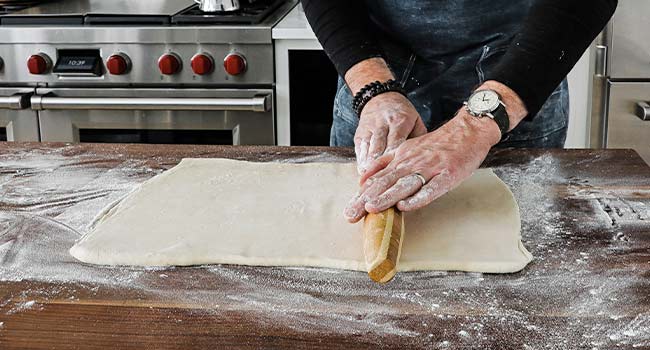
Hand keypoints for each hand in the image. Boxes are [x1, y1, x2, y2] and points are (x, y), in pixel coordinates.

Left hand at [343, 110, 500, 222]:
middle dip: (367, 200)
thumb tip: (363, 178)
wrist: (467, 131)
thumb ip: (385, 163)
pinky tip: (405, 206)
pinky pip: (431, 189)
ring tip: (371, 208)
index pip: (376, 179)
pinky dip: (417, 198)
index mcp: (400, 158)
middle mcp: (411, 163)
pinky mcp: (447, 175)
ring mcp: (429, 169)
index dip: (361, 195)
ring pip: (404, 185)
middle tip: (352, 215)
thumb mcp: (406, 149)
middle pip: (385, 183)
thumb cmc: (437, 145)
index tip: (349, 210)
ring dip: (387, 197)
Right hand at [354, 92, 426, 174]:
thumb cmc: (402, 113)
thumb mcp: (416, 121)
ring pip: (367, 149)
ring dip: (368, 165)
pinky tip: (364, 172)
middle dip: (379, 166)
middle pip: (379, 148)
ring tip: (371, 181)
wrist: (381, 98)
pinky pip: (359, 149)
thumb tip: (423, 158)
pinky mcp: (360, 133)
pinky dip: (361, 161)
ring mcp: (369, 129)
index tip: (394, 172)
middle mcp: (383, 124)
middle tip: (382, 181)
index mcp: (400, 121)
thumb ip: (419, 138)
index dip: (393, 158)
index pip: (395, 142)